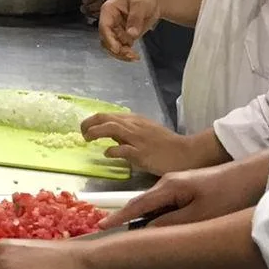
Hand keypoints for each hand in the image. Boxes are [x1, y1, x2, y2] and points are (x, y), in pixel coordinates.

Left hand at [80, 112, 207, 175]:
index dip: (93, 120)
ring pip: (111, 128)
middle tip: (82, 132)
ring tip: (87, 138)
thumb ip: (129, 132)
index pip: (108, 115)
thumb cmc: (166, 144)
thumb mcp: (146, 132)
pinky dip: (111, 150)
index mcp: (135, 120)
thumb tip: (111, 137)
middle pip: (105, 118)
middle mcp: (134, 126)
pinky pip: (122, 149)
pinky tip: (107, 153)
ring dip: (95, 132)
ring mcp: (137, 139)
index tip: (86, 128)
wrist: (186, 153)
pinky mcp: (142, 153)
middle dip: (89, 123)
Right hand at [98, 0, 161, 61]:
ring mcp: (116, 30)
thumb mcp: (140, 4)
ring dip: (121, 54)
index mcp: (108, 10)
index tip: (117, 49)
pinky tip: (136, 56)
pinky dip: (127, 54)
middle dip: (116, 49)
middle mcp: (110, 21)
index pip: (104, 26)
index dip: (109, 38)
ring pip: (112, 46)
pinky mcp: (124, 36)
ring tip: (134, 56)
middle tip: (130, 54)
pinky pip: (121, 48)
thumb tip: (131, 34)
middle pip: (106, 39)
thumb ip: (135, 19)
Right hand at [99, 154, 268, 228]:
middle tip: (120, 242)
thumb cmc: (226, 195)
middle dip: (131, 222)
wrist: (252, 176)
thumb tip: (146, 233)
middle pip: (144, 206)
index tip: (99, 228)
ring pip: (157, 207)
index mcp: (167, 187)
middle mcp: (169, 183)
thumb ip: (169, 224)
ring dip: (150, 221)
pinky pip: (168, 205)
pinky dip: (162, 217)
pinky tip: (167, 230)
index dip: (118, 218)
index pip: (136, 205)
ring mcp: (180, 185)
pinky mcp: (190, 189)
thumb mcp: (198, 215)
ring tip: (142, 241)